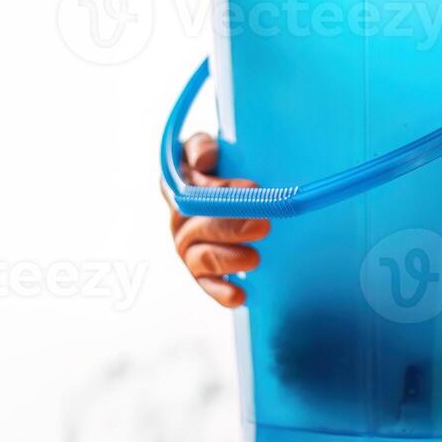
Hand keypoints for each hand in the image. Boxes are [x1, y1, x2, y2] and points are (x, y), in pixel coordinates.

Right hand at [162, 133, 269, 308]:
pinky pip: (207, 285)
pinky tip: (240, 295)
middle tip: (263, 225)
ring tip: (255, 258)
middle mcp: (179, 220)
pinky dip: (221, 292)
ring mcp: (189, 249)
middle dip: (230, 227)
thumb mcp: (213, 151)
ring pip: (201, 258)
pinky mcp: (202, 274)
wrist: (239, 201)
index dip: (217, 189)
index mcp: (178, 186)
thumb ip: (201, 146)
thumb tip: (202, 159)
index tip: (253, 188)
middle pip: (198, 226)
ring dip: (228, 259)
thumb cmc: (222, 172)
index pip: (187, 186)